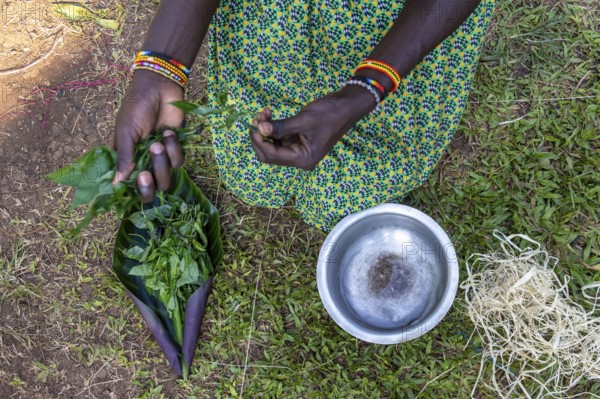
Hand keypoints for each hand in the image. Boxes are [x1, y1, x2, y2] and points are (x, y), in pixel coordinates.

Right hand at [113, 70, 184, 201]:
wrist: (159, 89)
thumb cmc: (136, 108)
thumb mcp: (126, 132)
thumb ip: (124, 158)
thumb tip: (117, 183)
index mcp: (126, 161)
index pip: (129, 187)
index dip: (135, 190)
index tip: (137, 180)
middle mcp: (143, 164)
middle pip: (150, 190)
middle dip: (149, 185)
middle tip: (145, 174)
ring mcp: (161, 159)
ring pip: (165, 179)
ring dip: (162, 162)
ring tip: (157, 143)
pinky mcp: (176, 150)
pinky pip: (178, 162)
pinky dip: (174, 148)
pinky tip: (168, 132)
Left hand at [249, 85, 376, 170]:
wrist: (346, 106)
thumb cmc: (329, 114)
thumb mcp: (303, 120)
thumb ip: (281, 127)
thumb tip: (259, 129)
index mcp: (303, 159)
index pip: (272, 155)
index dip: (260, 141)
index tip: (254, 124)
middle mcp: (300, 159)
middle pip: (269, 155)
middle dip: (260, 137)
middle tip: (257, 119)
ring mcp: (298, 150)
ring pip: (272, 145)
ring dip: (264, 130)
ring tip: (264, 112)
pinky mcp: (298, 141)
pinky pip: (279, 138)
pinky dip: (272, 128)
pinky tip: (269, 114)